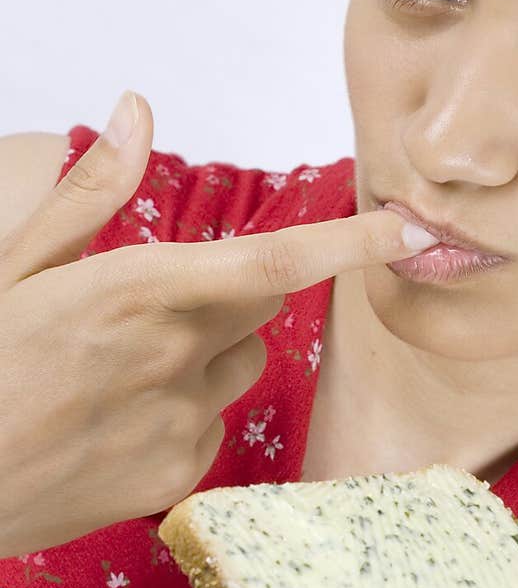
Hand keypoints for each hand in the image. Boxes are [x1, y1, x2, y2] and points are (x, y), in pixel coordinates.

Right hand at [0, 90, 430, 556]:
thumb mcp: (11, 264)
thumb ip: (90, 192)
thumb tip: (138, 109)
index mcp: (134, 292)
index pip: (271, 264)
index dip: (349, 244)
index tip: (407, 230)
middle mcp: (171, 357)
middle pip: (261, 306)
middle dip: (233, 291)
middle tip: (149, 305)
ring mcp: (178, 426)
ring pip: (239, 367)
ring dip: (207, 353)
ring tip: (119, 370)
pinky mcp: (176, 479)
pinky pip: (213, 428)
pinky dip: (185, 415)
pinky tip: (115, 422)